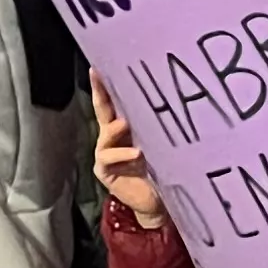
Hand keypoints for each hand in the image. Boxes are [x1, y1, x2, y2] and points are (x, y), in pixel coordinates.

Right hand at [90, 83, 162, 224]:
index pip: (114, 101)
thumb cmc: (161, 168)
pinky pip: (109, 158)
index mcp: (124, 127)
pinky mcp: (105, 171)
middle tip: (98, 75)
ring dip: (116, 128)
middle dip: (100, 92)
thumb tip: (169, 100)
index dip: (106, 84)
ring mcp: (105, 154)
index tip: (100, 65)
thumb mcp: (159, 142)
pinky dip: (123, 154)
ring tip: (126, 123)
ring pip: (106, 135)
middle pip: (102, 111)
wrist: (157, 201)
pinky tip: (137, 153)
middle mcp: (111, 137)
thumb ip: (156, 126)